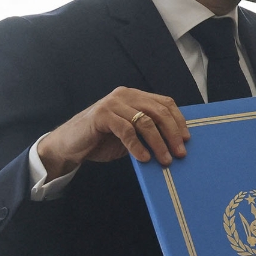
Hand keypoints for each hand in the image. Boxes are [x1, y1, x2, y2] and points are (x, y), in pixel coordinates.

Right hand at [38, 87, 189, 176]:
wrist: (69, 146)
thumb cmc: (102, 141)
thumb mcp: (130, 135)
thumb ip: (148, 132)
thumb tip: (175, 143)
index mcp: (135, 96)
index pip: (165, 103)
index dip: (178, 120)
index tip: (187, 139)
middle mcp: (125, 95)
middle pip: (158, 111)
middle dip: (172, 133)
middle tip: (180, 153)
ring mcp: (112, 103)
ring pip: (145, 121)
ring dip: (158, 143)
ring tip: (165, 160)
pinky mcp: (101, 116)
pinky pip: (127, 131)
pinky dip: (138, 146)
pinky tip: (144, 158)